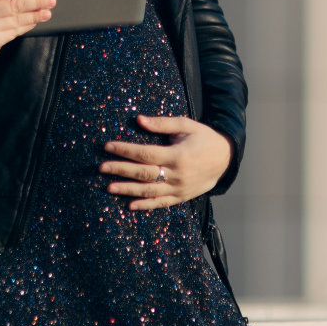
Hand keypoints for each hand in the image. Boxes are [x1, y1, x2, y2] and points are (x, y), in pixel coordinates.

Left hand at [100, 114, 232, 210]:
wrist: (225, 159)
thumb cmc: (204, 139)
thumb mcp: (187, 125)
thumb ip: (163, 123)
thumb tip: (139, 120)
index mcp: (177, 155)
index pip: (145, 153)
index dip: (125, 150)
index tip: (108, 147)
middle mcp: (177, 174)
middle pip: (143, 173)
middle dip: (121, 170)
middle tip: (101, 168)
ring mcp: (179, 188)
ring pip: (149, 191)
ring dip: (128, 190)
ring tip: (109, 187)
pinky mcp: (181, 197)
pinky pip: (161, 203)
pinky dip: (145, 206)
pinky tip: (130, 205)